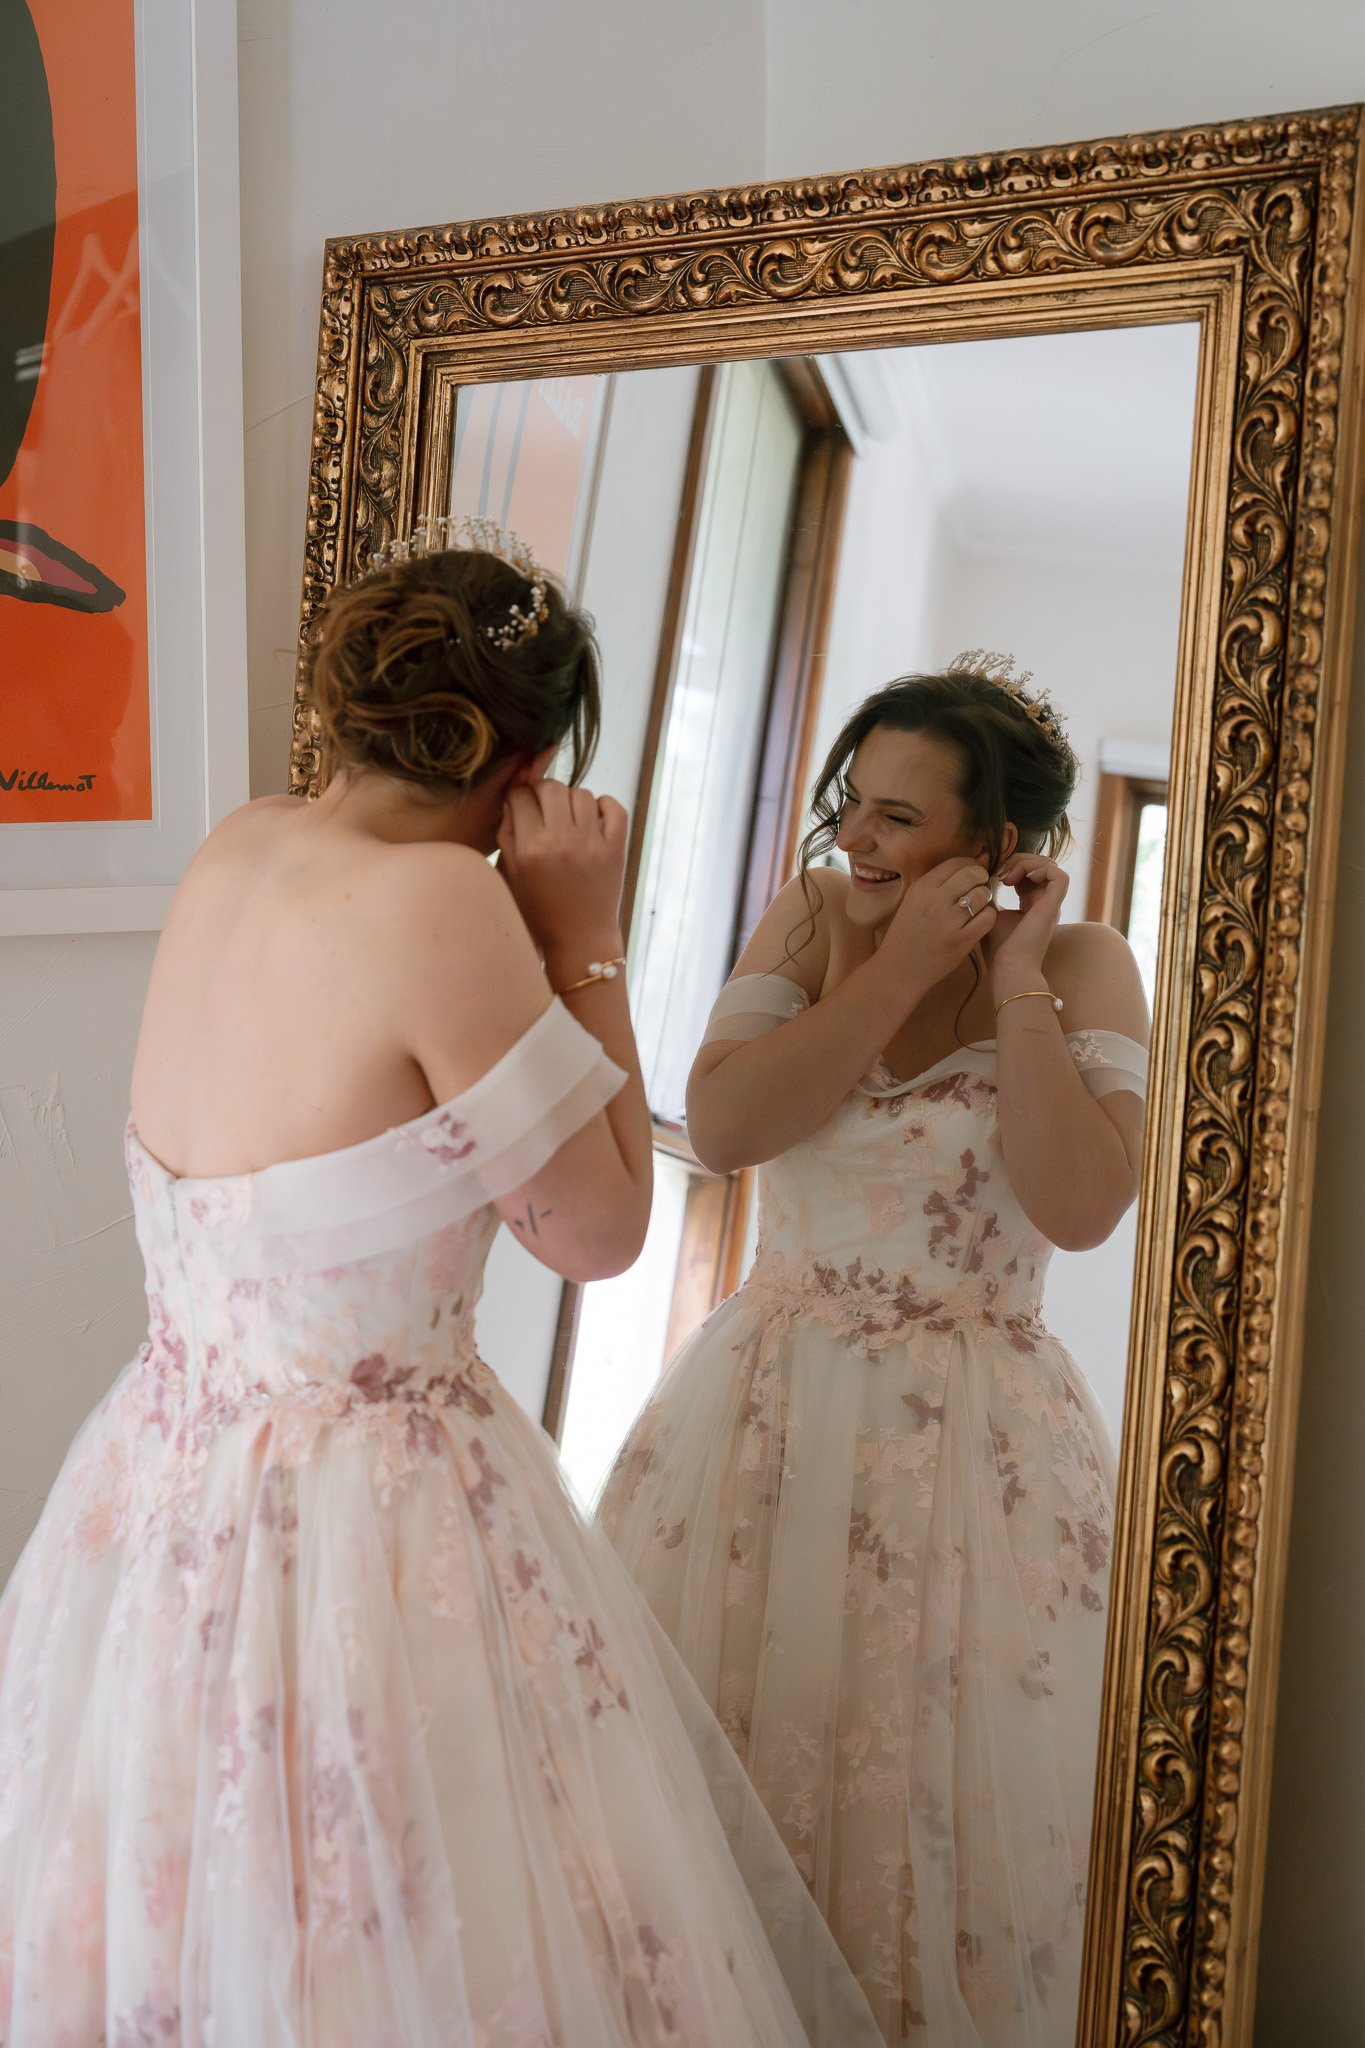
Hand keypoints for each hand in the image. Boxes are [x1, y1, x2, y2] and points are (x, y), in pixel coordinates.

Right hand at [497, 780, 627, 959]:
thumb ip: (507, 835)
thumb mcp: (510, 876)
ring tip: (567, 818)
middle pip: (551, 787)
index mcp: (531, 850)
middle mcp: (562, 843)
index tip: (521, 805)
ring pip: (581, 793)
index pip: (520, 796)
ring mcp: (592, 845)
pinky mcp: (616, 849)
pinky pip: (614, 807)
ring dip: (571, 800)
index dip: (518, 797)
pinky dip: (604, 804)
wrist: (579, 938)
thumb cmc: (539, 909)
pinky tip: (592, 817)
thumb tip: (514, 800)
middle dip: (542, 792)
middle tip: (543, 807)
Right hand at [879, 857, 996, 989]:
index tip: (973, 874)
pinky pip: (988, 918)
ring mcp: (948, 922)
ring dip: (986, 898)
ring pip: (983, 895)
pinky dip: (988, 916)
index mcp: (921, 888)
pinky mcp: (961, 941)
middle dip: (981, 878)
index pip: (956, 862)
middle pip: (972, 874)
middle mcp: (934, 901)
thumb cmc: (907, 935)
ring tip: (978, 906)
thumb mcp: (913, 902)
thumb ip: (937, 885)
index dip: (971, 864)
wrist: (898, 970)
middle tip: (980, 887)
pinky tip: (980, 921)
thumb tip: (968, 868)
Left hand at [984, 852, 1068, 984]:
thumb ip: (992, 896)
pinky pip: (1059, 876)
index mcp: (1031, 905)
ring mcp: (1051, 904)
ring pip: (1050, 866)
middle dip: (1019, 861)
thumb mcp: (991, 915)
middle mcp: (1045, 902)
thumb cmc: (999, 949)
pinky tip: (1020, 879)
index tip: (993, 876)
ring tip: (1007, 877)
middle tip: (1000, 873)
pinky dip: (1040, 869)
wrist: (1009, 968)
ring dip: (1027, 863)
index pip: (1029, 873)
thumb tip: (984, 878)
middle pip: (1040, 865)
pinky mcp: (1054, 906)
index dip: (1012, 866)